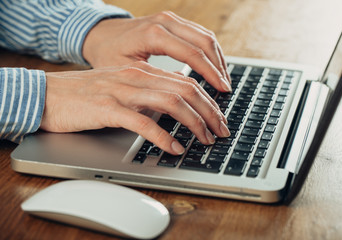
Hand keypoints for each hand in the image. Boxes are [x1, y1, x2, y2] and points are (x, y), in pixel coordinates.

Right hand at [41, 62, 229, 154]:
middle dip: (209, 112)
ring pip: (171, 103)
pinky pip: (143, 123)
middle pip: (185, 91)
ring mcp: (122, 92)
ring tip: (205, 139)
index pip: (186, 83)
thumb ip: (147, 95)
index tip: (219, 118)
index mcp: (142, 73)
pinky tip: (174, 148)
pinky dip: (163, 136)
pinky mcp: (108, 109)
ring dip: (194, 123)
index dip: (208, 101)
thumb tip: (174, 109)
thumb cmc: (85, 95)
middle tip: (221, 131)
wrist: (47, 94)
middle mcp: (136, 78)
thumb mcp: (122, 89)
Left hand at [82, 11, 231, 91]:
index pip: (192, 54)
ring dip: (218, 59)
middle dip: (219, 68)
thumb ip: (154, 81)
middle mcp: (166, 22)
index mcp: (153, 34)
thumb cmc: (108, 53)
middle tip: (226, 90)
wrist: (100, 33)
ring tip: (223, 81)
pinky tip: (214, 66)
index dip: (210, 74)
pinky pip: (199, 33)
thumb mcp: (126, 71)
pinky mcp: (173, 21)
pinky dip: (210, 51)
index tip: (221, 90)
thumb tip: (182, 95)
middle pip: (205, 42)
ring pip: (206, 36)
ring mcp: (171, 19)